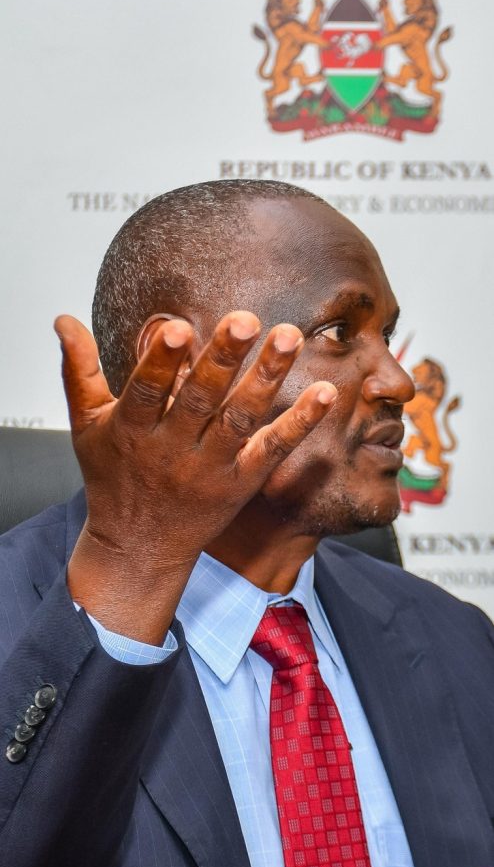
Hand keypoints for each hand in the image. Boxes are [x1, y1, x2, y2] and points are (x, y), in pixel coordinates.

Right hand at [55, 311, 336, 641]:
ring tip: (288, 337)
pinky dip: (300, 422)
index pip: (147, 393)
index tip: (178, 328)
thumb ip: (78, 370)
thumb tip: (63, 319)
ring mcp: (211, 469)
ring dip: (266, 378)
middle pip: (200, 402)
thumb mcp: (87, 426)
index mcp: (133, 432)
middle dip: (222, 360)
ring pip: (240, 420)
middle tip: (245, 319)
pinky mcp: (242, 483)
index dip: (161, 362)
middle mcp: (173, 450)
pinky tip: (326, 392)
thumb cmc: (114, 477)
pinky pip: (273, 449)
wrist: (140, 547)